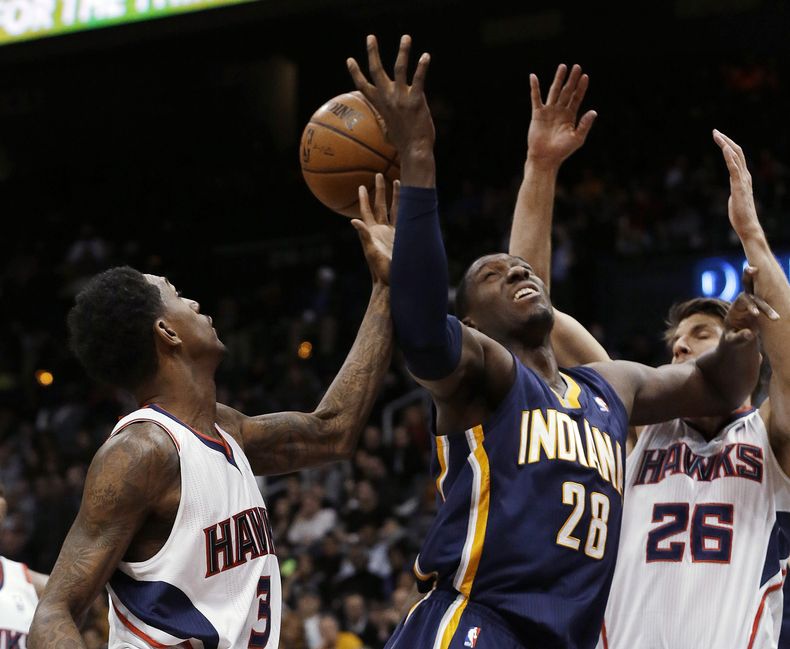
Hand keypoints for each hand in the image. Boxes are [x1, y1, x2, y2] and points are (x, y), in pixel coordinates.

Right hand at [347, 34, 433, 154]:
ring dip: (402, 51)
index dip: (355, 72)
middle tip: (370, 37)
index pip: (363, 86)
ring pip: (399, 68)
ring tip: (406, 37)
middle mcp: (388, 99)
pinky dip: (422, 67)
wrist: (415, 151)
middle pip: (376, 71)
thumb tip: (385, 129)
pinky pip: (419, 79)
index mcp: (381, 105)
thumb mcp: (390, 133)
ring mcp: (401, 99)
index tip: (349, 59)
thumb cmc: (404, 143)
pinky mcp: (416, 101)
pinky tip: (425, 56)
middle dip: (372, 52)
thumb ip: (387, 125)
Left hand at [352, 173, 398, 284]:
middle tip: (378, 173)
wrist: (393, 282)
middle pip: (380, 205)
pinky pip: (404, 219)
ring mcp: (392, 233)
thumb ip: (364, 235)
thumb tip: (353, 220)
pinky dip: (407, 208)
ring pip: (394, 209)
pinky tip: (410, 200)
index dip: (364, 198)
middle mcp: (381, 230)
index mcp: (372, 232)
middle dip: (379, 190)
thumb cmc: (380, 270)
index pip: (366, 211)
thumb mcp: (371, 252)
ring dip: (395, 196)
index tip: (361, 186)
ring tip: (397, 181)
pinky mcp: (402, 237)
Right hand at [527, 64, 596, 167]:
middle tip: (577, 66)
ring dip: (558, 79)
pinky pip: (536, 98)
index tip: (585, 76)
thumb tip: (594, 111)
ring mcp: (549, 111)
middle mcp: (560, 111)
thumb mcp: (577, 138)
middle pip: (567, 91)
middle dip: (572, 79)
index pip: (577, 98)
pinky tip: (533, 77)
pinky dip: (534, 88)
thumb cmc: (562, 151)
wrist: (545, 158)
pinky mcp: (537, 114)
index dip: (581, 88)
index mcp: (570, 116)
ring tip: (563, 66)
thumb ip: (585, 124)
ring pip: (554, 91)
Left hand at [713, 129, 761, 238]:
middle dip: (726, 140)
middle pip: (737, 152)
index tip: (719, 137)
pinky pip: (735, 168)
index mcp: (743, 177)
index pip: (737, 157)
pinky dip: (730, 157)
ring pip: (736, 156)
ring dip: (726, 144)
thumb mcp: (735, 197)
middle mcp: (745, 176)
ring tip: (717, 135)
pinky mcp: (739, 186)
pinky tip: (725, 148)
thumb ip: (735, 190)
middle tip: (715, 131)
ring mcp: (743, 180)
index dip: (728, 146)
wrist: (747, 225)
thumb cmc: (740, 214)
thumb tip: (733, 191)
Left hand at [724, 266, 779, 343]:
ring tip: (776, 319)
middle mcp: (744, 303)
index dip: (750, 306)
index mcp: (735, 308)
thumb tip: (750, 334)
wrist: (736, 339)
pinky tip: (783, 313)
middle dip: (752, 278)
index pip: (742, 300)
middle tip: (753, 268)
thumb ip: (739, 337)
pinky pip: (770, 305)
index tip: (756, 314)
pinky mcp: (763, 309)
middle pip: (751, 291)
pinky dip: (776, 307)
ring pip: (763, 300)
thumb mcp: (732, 340)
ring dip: (770, 308)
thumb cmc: (731, 339)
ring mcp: (755, 304)